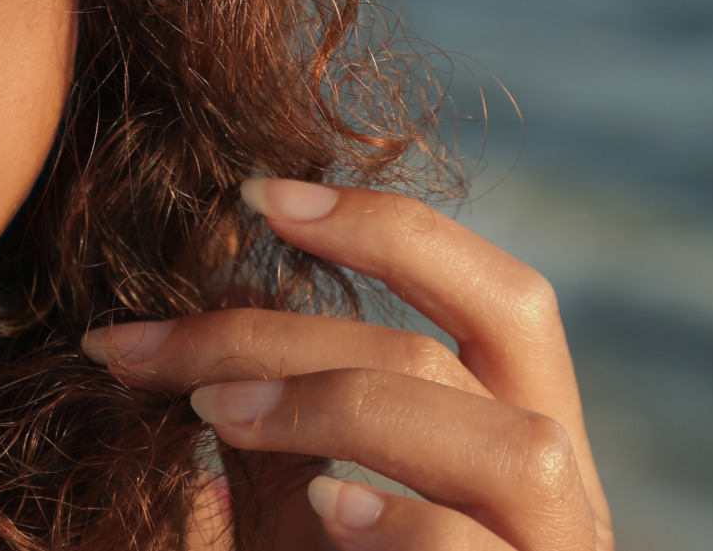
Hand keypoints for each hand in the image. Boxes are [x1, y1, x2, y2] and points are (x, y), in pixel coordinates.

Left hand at [81, 179, 612, 549]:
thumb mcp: (300, 518)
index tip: (256, 194)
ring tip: (218, 417)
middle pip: (467, 355)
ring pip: (512, 448)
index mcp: (517, 439)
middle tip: (148, 348)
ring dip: (351, 409)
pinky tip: (325, 511)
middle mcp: (564, 498)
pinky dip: (408, 525)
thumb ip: (274, 436)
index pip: (500, 297)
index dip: (392, 226)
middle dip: (292, 330)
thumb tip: (186, 336)